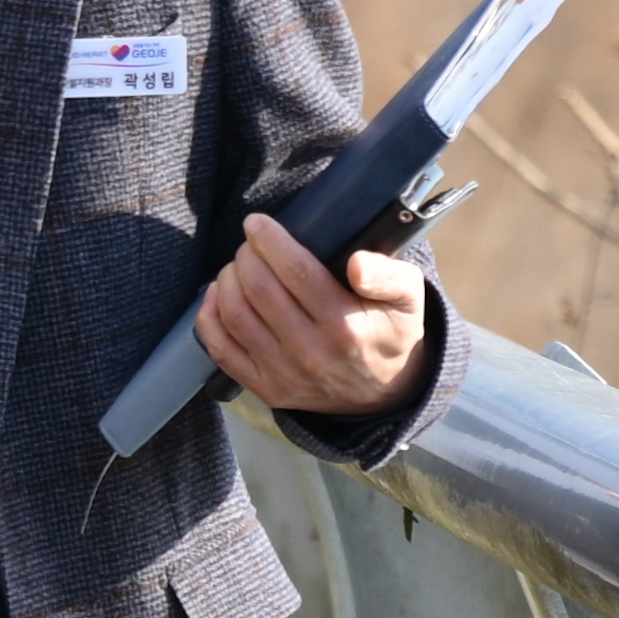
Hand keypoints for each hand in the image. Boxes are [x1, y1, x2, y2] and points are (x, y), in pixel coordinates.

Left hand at [200, 220, 432, 420]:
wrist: (383, 394)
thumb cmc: (390, 332)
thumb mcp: (409, 299)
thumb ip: (389, 276)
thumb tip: (356, 264)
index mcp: (346, 326)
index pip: (296, 272)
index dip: (269, 241)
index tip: (256, 223)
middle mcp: (311, 353)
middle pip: (259, 291)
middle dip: (246, 257)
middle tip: (250, 244)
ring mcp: (284, 374)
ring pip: (235, 316)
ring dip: (226, 281)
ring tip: (237, 266)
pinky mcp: (265, 388)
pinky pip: (221, 349)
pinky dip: (209, 316)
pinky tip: (217, 295)